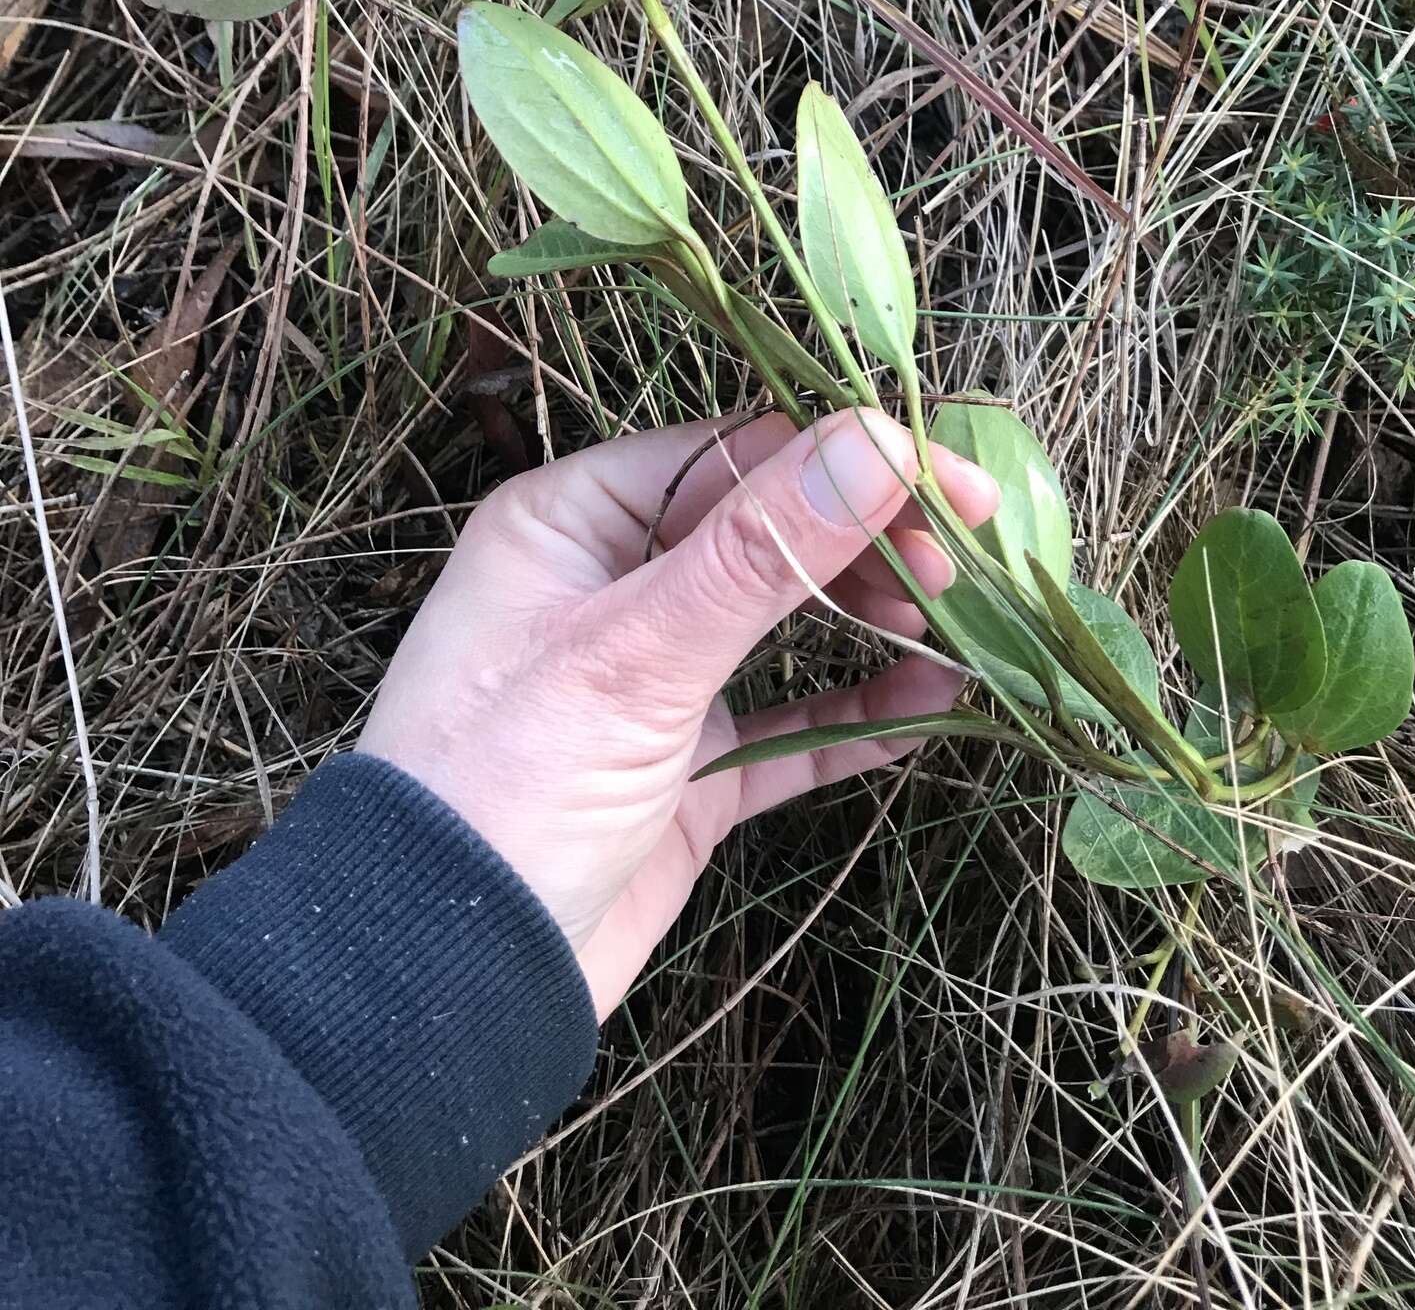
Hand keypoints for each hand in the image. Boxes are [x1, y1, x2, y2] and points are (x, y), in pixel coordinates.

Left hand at [358, 409, 997, 1017]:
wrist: (439, 987)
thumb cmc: (507, 786)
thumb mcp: (633, 655)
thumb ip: (760, 552)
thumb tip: (877, 443)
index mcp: (573, 523)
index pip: (730, 456)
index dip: (843, 459)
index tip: (952, 484)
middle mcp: (612, 586)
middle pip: (768, 532)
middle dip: (866, 540)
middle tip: (961, 565)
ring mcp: (652, 683)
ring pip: (785, 626)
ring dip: (871, 621)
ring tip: (957, 630)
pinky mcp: (685, 773)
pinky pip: (789, 727)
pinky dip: (857, 713)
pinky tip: (934, 706)